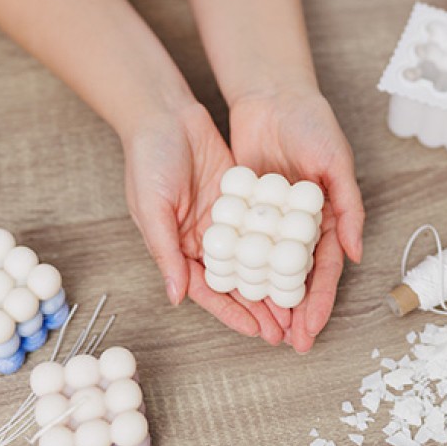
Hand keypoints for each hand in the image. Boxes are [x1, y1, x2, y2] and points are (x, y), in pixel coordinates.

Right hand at [122, 102, 286, 343]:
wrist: (164, 112)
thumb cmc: (147, 158)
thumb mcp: (151, 207)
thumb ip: (165, 251)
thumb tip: (176, 297)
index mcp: (177, 246)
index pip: (209, 290)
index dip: (232, 313)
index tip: (258, 333)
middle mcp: (203, 237)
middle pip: (236, 279)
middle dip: (259, 305)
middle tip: (288, 329)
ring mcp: (224, 216)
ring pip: (253, 256)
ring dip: (272, 278)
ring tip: (299, 302)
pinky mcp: (240, 194)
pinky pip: (261, 223)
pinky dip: (277, 240)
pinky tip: (300, 254)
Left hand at [229, 86, 363, 352]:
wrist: (272, 93)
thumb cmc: (312, 123)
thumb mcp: (335, 161)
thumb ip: (348, 205)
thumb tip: (354, 254)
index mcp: (326, 216)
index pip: (324, 269)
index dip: (319, 302)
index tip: (310, 331)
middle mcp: (299, 223)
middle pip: (295, 277)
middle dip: (293, 311)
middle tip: (285, 344)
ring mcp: (271, 217)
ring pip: (268, 267)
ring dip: (265, 298)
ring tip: (259, 330)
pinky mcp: (245, 206)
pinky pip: (242, 243)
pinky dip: (240, 268)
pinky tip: (232, 291)